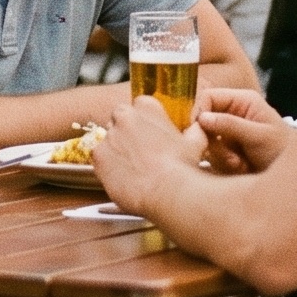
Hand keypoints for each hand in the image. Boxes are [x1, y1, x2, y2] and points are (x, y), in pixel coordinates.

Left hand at [90, 95, 203, 214]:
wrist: (167, 192)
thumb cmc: (182, 167)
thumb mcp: (196, 143)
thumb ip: (194, 130)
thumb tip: (198, 126)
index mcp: (147, 107)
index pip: (140, 105)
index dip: (144, 121)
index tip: (149, 133)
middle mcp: (125, 116)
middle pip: (120, 119)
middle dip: (127, 132)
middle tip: (140, 151)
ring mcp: (109, 135)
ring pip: (108, 139)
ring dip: (117, 150)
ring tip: (132, 168)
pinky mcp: (98, 155)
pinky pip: (98, 158)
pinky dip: (107, 166)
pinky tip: (122, 177)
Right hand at [196, 87, 291, 174]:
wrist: (293, 174)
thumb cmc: (281, 148)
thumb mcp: (258, 135)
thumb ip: (231, 125)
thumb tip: (202, 118)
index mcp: (242, 100)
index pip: (208, 96)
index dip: (198, 111)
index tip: (196, 131)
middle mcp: (231, 112)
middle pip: (202, 119)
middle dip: (210, 139)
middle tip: (227, 155)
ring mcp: (227, 131)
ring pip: (204, 139)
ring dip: (219, 154)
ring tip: (239, 163)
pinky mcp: (225, 148)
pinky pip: (211, 153)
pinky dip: (222, 163)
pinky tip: (239, 167)